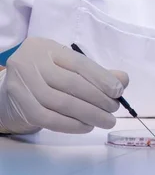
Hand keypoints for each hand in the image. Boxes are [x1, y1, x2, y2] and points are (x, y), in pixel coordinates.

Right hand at [0, 37, 128, 133]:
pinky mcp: (21, 106)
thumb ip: (95, 71)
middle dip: (98, 98)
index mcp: (48, 48)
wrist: (10, 87)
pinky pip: (49, 119)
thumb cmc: (47, 73)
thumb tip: (123, 80)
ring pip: (61, 103)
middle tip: (114, 109)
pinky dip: (71, 125)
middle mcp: (32, 62)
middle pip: (71, 83)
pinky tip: (86, 126)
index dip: (101, 78)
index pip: (79, 63)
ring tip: (105, 120)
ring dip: (88, 114)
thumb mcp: (67, 65)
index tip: (119, 91)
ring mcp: (23, 84)